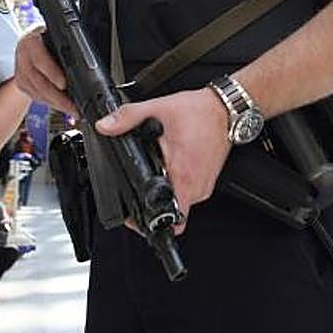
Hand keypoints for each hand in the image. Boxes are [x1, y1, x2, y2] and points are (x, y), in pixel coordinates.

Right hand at [12, 27, 77, 115]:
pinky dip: (50, 103)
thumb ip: (69, 43)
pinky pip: (35, 97)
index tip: (64, 85)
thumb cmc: (49, 36)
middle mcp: (23, 56)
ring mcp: (20, 71)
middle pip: (39, 82)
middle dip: (58, 98)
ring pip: (37, 93)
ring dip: (56, 104)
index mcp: (31, 41)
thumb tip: (88, 56)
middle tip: (74, 107)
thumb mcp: (58, 34)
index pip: (40, 59)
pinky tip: (62, 106)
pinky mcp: (21, 84)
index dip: (52, 73)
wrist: (32, 40)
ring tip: (73, 110)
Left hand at [95, 88, 232, 235]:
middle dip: (153, 200)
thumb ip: (128, 117)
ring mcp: (204, 185)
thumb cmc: (200, 112)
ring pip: (180, 202)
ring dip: (166, 191)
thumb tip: (106, 126)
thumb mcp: (158, 109)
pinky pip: (188, 192)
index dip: (148, 224)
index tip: (135, 217)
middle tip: (144, 180)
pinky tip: (173, 164)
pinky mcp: (207, 180)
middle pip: (171, 212)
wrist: (226, 108)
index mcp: (183, 175)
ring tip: (160, 168)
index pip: (172, 221)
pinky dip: (177, 183)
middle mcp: (197, 186)